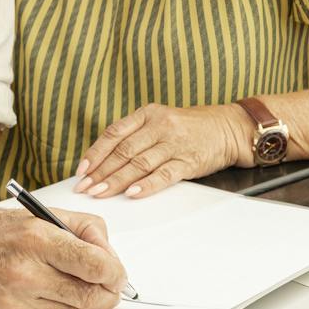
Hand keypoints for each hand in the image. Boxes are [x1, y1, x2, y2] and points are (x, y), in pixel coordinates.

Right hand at [0, 207, 127, 308]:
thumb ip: (82, 228)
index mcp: (35, 239)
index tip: (118, 273)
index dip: (115, 272)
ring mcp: (13, 304)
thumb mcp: (38, 214)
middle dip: (107, 293)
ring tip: (89, 295)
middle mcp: (24, 273)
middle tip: (111, 288)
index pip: (94, 264)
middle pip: (88, 296)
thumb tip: (109, 255)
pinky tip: (58, 303)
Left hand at [74, 103, 253, 199]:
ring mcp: (174, 143)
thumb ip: (134, 136)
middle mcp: (159, 126)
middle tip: (85, 188)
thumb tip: (102, 161)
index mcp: (147, 114)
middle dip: (100, 172)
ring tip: (100, 194)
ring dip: (116, 181)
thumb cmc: (188, 128)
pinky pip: (163, 175)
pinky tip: (132, 193)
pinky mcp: (188, 161)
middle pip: (123, 151)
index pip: (114, 133)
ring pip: (139, 163)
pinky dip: (146, 185)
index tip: (81, 170)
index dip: (95, 153)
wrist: (226, 128)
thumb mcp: (159, 121)